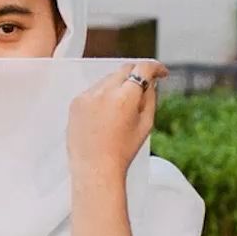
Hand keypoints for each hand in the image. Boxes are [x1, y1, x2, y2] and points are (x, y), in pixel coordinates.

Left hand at [67, 60, 167, 180]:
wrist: (95, 167)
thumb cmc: (122, 150)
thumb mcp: (146, 123)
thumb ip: (150, 97)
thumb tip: (150, 81)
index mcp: (124, 97)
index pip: (142, 69)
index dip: (155, 68)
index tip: (161, 73)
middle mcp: (103, 92)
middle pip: (124, 69)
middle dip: (137, 74)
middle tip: (145, 86)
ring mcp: (86, 96)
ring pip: (108, 79)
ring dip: (119, 85)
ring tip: (123, 109)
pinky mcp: (75, 102)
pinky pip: (93, 90)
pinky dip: (103, 95)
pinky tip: (106, 115)